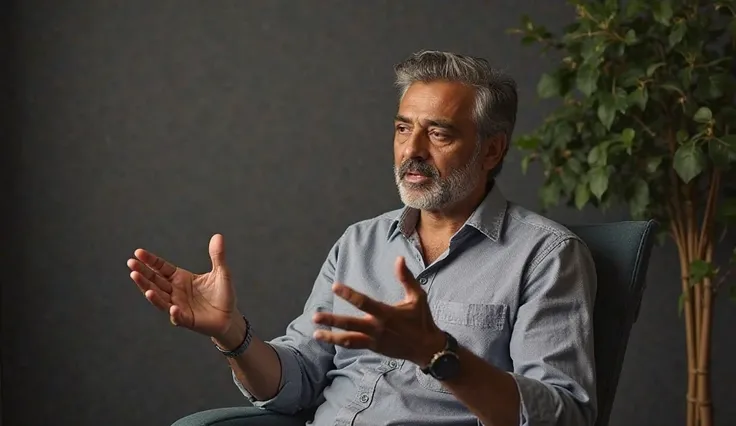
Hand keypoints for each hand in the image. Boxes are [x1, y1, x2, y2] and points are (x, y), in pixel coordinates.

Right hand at [127, 234, 237, 339]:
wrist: (229, 317)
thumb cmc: (222, 294)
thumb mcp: (221, 272)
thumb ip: (218, 256)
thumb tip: (218, 236)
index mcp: (180, 278)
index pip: (161, 268)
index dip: (150, 261)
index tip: (138, 252)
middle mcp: (175, 292)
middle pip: (155, 282)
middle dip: (143, 274)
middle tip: (131, 264)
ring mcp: (178, 306)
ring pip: (160, 299)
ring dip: (150, 291)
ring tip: (139, 283)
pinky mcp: (186, 320)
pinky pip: (178, 316)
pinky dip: (174, 313)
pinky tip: (172, 308)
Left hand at [312, 256, 445, 366]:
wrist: (427, 348)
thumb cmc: (422, 320)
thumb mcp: (418, 297)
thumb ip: (406, 278)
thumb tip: (399, 259)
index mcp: (386, 313)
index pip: (363, 302)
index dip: (348, 294)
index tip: (335, 286)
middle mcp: (377, 327)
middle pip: (350, 324)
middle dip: (332, 320)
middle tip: (316, 316)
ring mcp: (374, 340)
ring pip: (349, 339)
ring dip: (331, 336)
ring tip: (316, 333)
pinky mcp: (374, 348)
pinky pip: (354, 345)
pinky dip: (341, 342)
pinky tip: (328, 338)